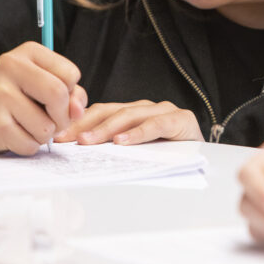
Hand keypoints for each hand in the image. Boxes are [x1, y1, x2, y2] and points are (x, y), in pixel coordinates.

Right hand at [0, 41, 86, 154]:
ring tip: (32, 125)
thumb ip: (73, 94)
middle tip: (54, 120)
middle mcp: (10, 67)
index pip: (70, 74)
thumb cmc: (24, 97)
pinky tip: (19, 134)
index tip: (57, 98)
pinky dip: (31, 146)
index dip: (71, 93)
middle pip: (57, 95)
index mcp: (29, 51)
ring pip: (46, 126)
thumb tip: (77, 111)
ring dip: (46, 134)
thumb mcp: (50, 84)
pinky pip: (30, 144)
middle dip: (63, 116)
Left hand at [54, 99, 202, 144]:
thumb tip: (79, 154)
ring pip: (129, 115)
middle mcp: (145, 107)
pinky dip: (138, 133)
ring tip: (88, 141)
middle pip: (110, 111)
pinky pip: (156, 125)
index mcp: (132, 112)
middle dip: (84, 125)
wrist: (205, 156)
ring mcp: (163, 111)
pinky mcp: (181, 119)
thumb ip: (113, 147)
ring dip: (105, 129)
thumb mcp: (135, 151)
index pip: (100, 112)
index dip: (78, 122)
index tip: (58, 136)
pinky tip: (122, 142)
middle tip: (66, 139)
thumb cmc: (168, 155)